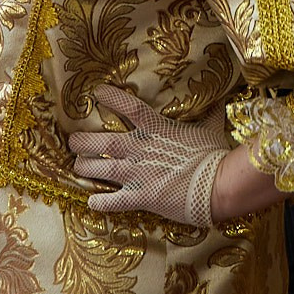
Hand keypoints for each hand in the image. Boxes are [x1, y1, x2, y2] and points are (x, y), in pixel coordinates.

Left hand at [67, 85, 229, 228]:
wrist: (218, 184)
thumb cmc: (215, 155)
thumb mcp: (211, 129)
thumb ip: (210, 114)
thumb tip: (220, 99)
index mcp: (157, 129)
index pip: (129, 108)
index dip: (111, 98)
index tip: (96, 92)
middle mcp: (141, 149)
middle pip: (104, 142)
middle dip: (84, 141)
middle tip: (73, 141)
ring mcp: (138, 174)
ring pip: (101, 168)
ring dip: (85, 167)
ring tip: (76, 166)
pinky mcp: (141, 197)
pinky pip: (113, 201)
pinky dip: (100, 201)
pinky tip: (91, 201)